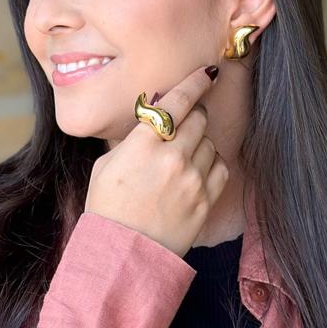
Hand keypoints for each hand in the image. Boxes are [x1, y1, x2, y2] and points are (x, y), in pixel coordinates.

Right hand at [84, 63, 227, 257]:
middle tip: (182, 125)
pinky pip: (220, 167)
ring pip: (209, 142)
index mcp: (142, 145)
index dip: (194, 83)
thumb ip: (132, 140)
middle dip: (192, 116)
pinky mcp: (206, 200)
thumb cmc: (107, 209)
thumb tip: (152, 120)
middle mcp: (171, 158)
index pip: (177, 102)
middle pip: (198, 118)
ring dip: (199, 144)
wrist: (123, 254)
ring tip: (181, 160)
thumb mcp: (106, 165)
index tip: (207, 73)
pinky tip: (195, 173)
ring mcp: (192, 180)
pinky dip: (211, 166)